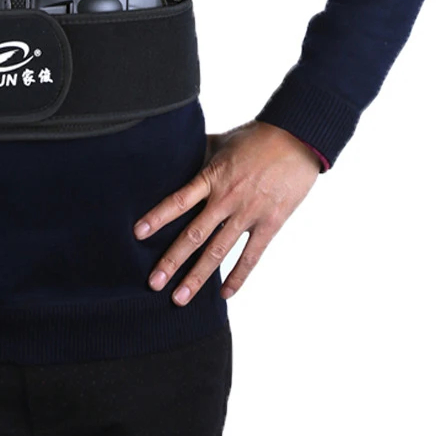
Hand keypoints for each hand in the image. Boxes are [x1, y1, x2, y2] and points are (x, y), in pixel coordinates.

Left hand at [133, 120, 320, 304]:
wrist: (297, 139)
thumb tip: (175, 153)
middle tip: (153, 282)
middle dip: (172, 260)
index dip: (158, 217)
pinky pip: (251, 256)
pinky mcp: (270, 223)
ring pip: (218, 251)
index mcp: (212, 177)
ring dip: (197, 277)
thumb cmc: (256, 137)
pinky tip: (223, 294)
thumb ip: (198, 154)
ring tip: (179, 299)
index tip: (138, 234)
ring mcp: (248, 213)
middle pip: (194, 235)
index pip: (178, 201)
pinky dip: (238, 277)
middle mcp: (227, 199)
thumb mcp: (221, 142)